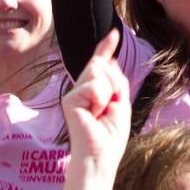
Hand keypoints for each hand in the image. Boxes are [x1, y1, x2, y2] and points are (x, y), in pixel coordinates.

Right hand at [62, 29, 130, 163]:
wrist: (101, 156)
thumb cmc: (110, 136)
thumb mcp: (120, 103)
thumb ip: (116, 80)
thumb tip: (109, 60)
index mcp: (96, 91)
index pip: (101, 64)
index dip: (106, 48)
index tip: (113, 33)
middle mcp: (82, 89)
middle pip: (102, 65)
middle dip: (114, 83)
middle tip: (110, 106)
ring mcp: (74, 93)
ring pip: (98, 73)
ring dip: (108, 92)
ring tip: (101, 112)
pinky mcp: (69, 99)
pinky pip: (94, 86)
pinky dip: (100, 99)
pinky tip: (94, 114)